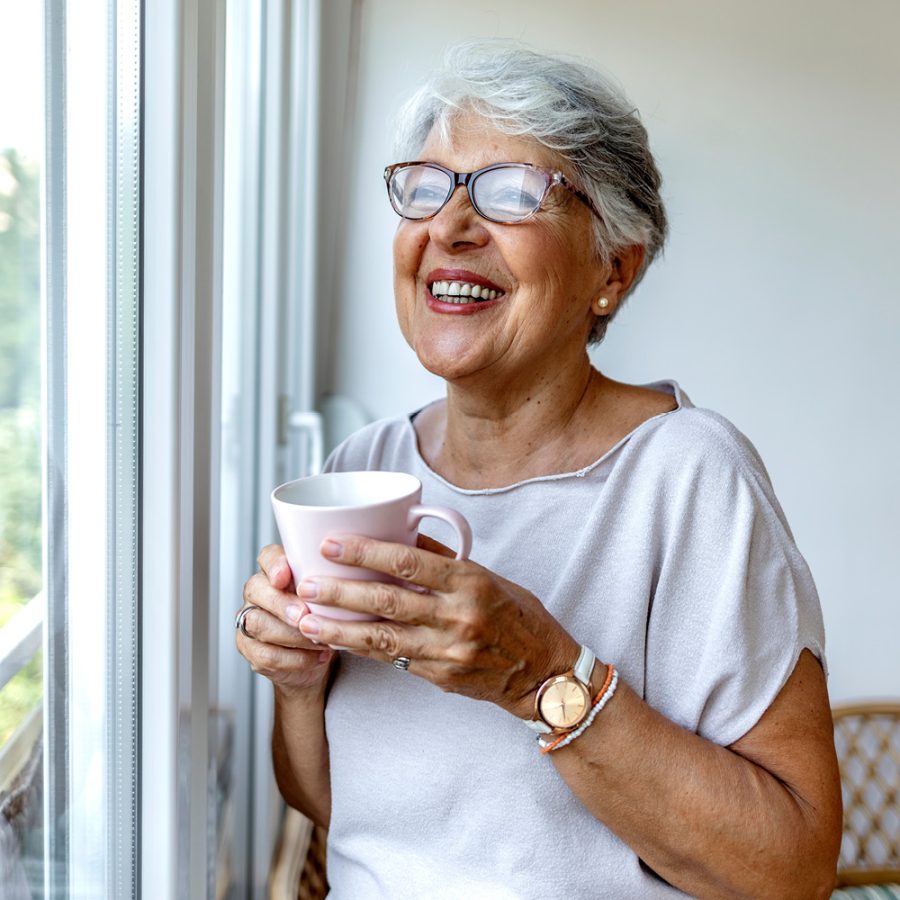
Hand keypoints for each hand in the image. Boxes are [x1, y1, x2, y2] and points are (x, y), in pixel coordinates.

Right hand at [236, 544, 335, 694]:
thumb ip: (335, 580)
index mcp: (277, 572)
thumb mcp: (334, 596)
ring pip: (258, 623)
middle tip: (303, 615)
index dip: (273, 565)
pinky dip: (295, 659)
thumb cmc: (327, 618)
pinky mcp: (251, 650)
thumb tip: (355, 569)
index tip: (284, 576)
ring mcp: (249, 621)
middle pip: (256, 589)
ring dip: (292, 635)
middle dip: (281, 603)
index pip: (267, 557)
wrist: (320, 658)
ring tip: (320, 641)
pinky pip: (266, 655)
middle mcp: (259, 593)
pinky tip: (318, 657)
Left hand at [295, 534, 578, 716]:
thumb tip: (402, 536)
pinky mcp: (440, 677)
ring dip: (339, 629)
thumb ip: (444, 561)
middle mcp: (457, 617)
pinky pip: (393, 660)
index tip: (332, 543)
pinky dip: (362, 650)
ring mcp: (448, 652)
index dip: (365, 552)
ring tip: (304, 619)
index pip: (409, 562)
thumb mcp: (488, 578)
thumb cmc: (518, 617)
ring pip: (382, 639)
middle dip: (340, 591)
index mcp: (470, 582)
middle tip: (304, 582)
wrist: (544, 675)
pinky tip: (336, 641)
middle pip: (387, 601)